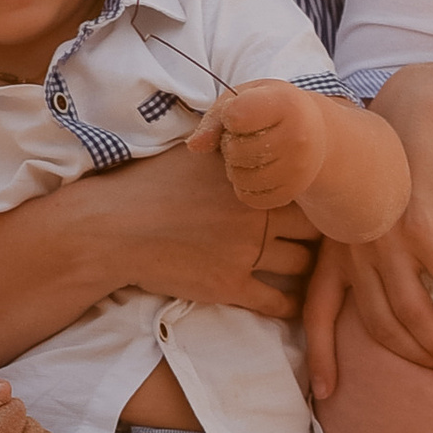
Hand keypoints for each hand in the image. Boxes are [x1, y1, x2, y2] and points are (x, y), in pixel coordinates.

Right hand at [93, 140, 314, 316]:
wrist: (114, 227)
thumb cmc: (149, 184)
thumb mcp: (194, 153)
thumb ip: (230, 145)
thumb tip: (254, 129)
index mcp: (249, 179)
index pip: (306, 186)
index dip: (314, 195)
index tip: (317, 200)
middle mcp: (254, 213)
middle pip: (313, 227)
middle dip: (317, 232)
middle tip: (317, 236)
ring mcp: (245, 252)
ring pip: (301, 264)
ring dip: (304, 267)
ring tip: (303, 265)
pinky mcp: (229, 285)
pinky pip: (276, 301)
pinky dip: (288, 304)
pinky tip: (289, 302)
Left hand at [190, 79, 330, 213]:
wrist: (316, 134)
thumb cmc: (272, 110)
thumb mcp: (247, 97)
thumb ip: (216, 117)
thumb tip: (194, 146)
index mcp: (287, 104)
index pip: (235, 116)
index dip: (229, 116)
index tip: (241, 113)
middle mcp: (298, 138)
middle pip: (235, 150)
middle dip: (230, 144)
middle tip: (245, 136)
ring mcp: (298, 169)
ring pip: (239, 177)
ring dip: (234, 167)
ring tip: (249, 153)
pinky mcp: (293, 193)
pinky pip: (249, 197)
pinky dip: (245, 186)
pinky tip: (256, 170)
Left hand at [302, 65, 432, 395]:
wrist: (413, 113)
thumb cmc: (392, 161)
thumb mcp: (361, 206)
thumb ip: (358, 244)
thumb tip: (372, 281)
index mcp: (335, 249)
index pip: (316, 313)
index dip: (319, 356)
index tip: (326, 394)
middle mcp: (356, 250)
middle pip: (380, 325)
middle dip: (410, 358)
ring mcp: (387, 239)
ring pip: (413, 312)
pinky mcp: (421, 224)